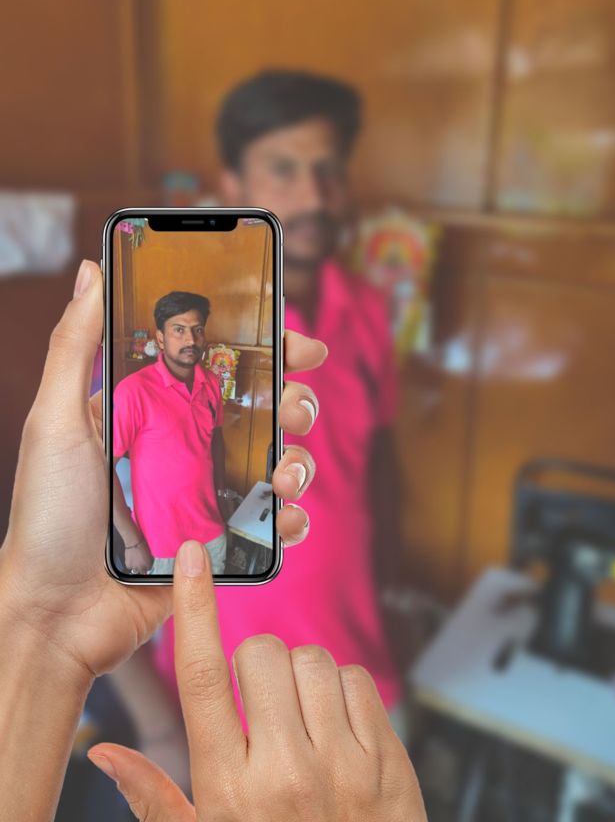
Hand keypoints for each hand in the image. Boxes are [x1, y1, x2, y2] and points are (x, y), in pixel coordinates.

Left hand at [0, 259, 326, 681]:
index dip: (265, 347)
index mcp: (155, 410)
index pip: (221, 364)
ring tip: (285, 475)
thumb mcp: (55, 419)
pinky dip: (290, 520)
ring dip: (299, 461)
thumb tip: (92, 268)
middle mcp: (188, 446)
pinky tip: (285, 520)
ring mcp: (207, 495)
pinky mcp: (220, 542)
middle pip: (263, 410)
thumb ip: (76, 343)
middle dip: (294, 402)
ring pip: (279, 463)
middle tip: (295, 408)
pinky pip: (273, 524)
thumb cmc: (47, 514)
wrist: (54, 615)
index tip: (298, 340)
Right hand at [88, 541, 428, 821]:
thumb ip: (154, 798)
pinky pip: (357, 679)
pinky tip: (334, 728)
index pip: (201, 679)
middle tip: (259, 704)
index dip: (194, 609)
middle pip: (261, 653)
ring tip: (298, 720)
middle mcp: (286, 771)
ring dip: (299, 675)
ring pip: (312, 659)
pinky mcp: (387, 760)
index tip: (192, 560)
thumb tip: (102, 753)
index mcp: (229, 789)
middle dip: (255, 663)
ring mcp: (343, 764)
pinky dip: (341, 690)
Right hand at [124, 540, 153, 574]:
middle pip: (143, 572)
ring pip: (136, 570)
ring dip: (136, 567)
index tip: (146, 563)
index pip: (149, 568)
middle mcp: (142, 567)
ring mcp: (135, 567)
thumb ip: (148, 559)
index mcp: (148, 564)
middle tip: (140, 564)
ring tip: (135, 561)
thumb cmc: (143, 545)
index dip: (147, 566)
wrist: (134, 543)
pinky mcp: (128, 566)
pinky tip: (131, 559)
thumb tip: (147, 562)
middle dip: (142, 569)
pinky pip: (130, 567)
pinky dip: (130, 564)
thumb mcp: (148, 553)